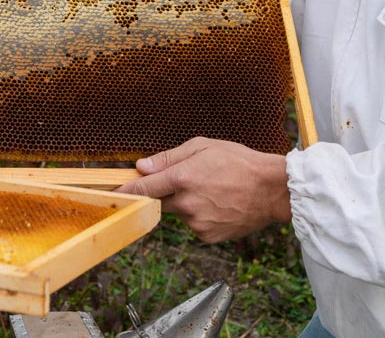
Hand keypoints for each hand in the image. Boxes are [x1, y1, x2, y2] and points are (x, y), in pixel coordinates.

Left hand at [115, 137, 289, 242]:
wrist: (273, 190)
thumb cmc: (240, 162)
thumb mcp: (204, 146)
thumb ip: (169, 157)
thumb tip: (142, 167)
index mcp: (183, 177)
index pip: (145, 187)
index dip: (126, 190)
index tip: (111, 194)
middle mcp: (187, 203)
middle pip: (161, 200)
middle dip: (169, 191)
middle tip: (194, 180)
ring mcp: (197, 223)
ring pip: (180, 213)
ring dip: (189, 204)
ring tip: (215, 191)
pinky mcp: (208, 237)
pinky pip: (195, 226)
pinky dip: (202, 216)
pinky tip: (220, 205)